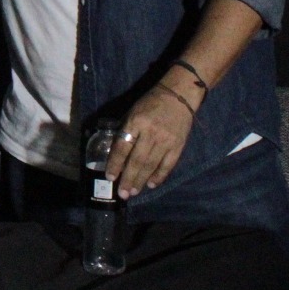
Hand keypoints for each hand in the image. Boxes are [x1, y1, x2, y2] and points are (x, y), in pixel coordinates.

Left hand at [106, 83, 198, 197]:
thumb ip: (126, 130)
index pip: (123, 147)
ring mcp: (166, 141)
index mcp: (136, 122)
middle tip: (122, 193)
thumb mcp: (133, 111)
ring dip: (141, 181)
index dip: (115, 163)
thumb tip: (115, 151)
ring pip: (151, 166)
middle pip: (137, 160)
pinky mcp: (178, 146)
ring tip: (133, 192)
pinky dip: (159, 177)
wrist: (179, 96)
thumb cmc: (151, 103)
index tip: (109, 177)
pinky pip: (168, 165)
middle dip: (128, 178)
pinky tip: (150, 185)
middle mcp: (151, 133)